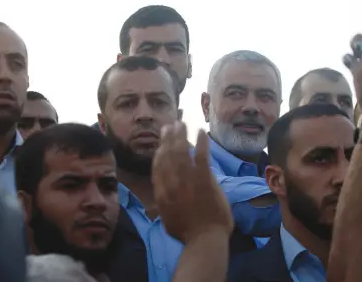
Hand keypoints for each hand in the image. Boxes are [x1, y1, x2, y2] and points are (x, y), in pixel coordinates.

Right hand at [151, 122, 233, 243]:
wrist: (204, 238)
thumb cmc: (186, 233)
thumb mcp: (166, 220)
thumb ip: (162, 205)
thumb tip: (159, 199)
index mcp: (161, 192)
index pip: (157, 166)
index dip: (159, 151)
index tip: (162, 142)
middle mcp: (171, 182)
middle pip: (167, 154)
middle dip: (168, 137)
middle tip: (170, 125)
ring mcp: (187, 179)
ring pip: (181, 151)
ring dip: (181, 134)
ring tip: (182, 123)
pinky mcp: (203, 178)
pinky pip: (201, 155)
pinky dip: (201, 142)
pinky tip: (201, 131)